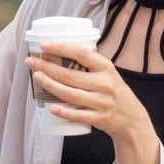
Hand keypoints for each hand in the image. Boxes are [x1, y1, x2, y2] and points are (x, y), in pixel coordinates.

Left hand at [28, 41, 161, 163]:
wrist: (132, 118)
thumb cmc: (114, 91)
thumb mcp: (108, 73)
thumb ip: (91, 63)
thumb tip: (63, 48)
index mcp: (106, 68)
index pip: (82, 53)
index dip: (62, 48)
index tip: (44, 45)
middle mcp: (105, 84)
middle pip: (70, 75)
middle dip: (47, 67)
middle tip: (30, 62)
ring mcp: (102, 102)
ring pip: (71, 94)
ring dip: (51, 85)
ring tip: (37, 78)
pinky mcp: (99, 118)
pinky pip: (78, 115)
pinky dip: (64, 111)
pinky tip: (51, 107)